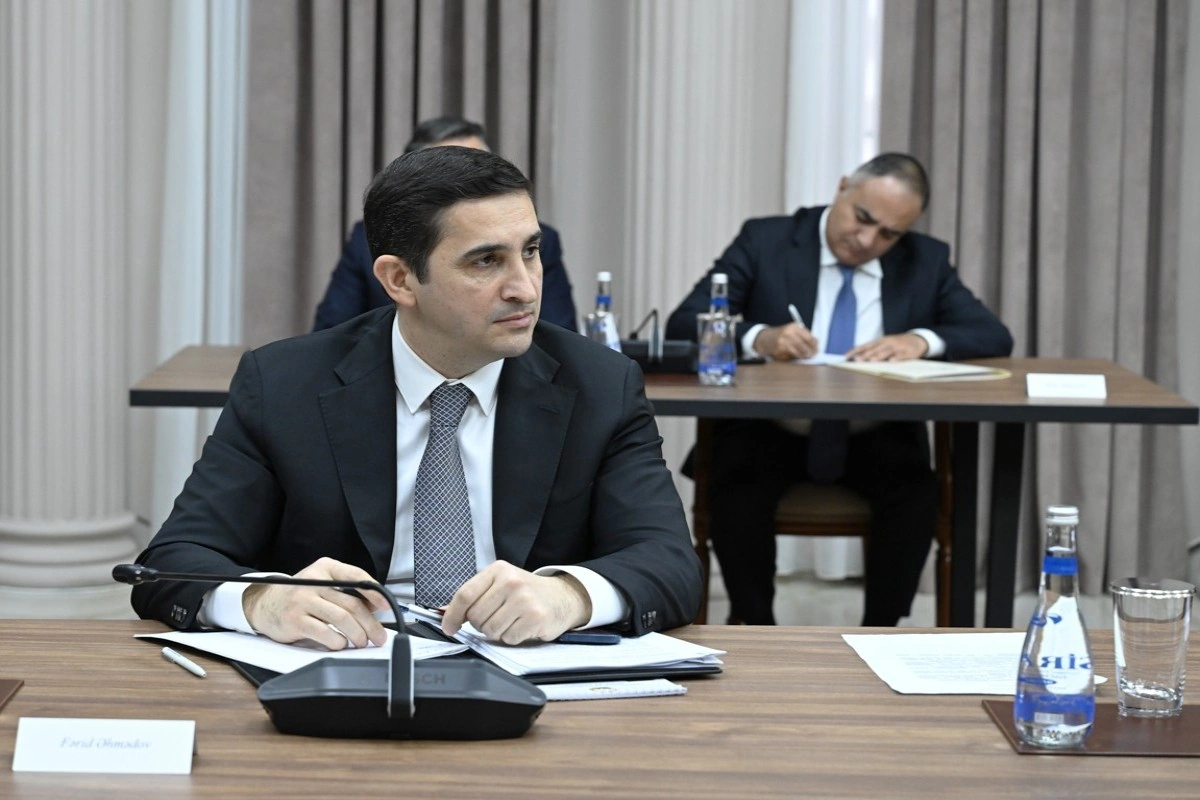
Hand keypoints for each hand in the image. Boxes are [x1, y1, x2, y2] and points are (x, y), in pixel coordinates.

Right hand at [242, 557, 389, 649]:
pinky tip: (340, 644)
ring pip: (340, 618)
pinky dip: (337, 641)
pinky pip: (323, 632)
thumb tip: (374, 605)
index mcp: (325, 568)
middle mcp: (314, 581)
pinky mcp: (294, 619)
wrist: (264, 604)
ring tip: (361, 642)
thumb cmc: (299, 596)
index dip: (375, 592)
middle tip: (377, 636)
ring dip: (356, 634)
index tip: (386, 605)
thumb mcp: (322, 584)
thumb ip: (346, 591)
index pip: (356, 576)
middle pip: (351, 603)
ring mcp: (303, 600)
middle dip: (370, 623)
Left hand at [440, 560, 590, 644]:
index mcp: (498, 570)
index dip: (452, 614)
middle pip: (476, 616)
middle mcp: (511, 582)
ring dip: (497, 632)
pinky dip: (512, 637)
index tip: (449, 627)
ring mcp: (524, 599)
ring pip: (490, 630)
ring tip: (510, 621)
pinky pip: (508, 638)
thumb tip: (445, 613)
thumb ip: (475, 596)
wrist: (562, 597)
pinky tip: (522, 626)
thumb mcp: (500, 584)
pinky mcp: (535, 617)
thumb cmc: (526, 593)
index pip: (465, 594)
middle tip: (495, 618)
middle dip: (480, 625)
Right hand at [754, 323, 818, 360]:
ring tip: (806, 356)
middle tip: (814, 354)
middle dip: (811, 351)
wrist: (765, 338)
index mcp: (794, 327)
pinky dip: (795, 357)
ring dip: (804, 355)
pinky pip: (791, 355)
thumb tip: (816, 343)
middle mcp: (789, 333)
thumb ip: (803, 335)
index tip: (817, 348)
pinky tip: (797, 356)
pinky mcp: (779, 350)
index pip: (809, 337)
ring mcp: (783, 342)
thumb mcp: (792, 330)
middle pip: (805, 345)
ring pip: (799, 352)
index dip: (814, 345)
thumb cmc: (782, 334)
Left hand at [846, 333, 928, 361]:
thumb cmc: (896, 344)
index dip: (856, 351)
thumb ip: (872, 349)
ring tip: (871, 360)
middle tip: (857, 360)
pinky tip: (892, 361)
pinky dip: (897, 358)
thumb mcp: (884, 344)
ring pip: (887, 351)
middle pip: (875, 349)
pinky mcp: (908, 352)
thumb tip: (856, 357)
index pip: (865, 346)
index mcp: (880, 341)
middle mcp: (888, 342)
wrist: (917, 339)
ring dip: (879, 356)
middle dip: (866, 354)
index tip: (846, 356)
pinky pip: (902, 355)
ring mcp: (898, 347)